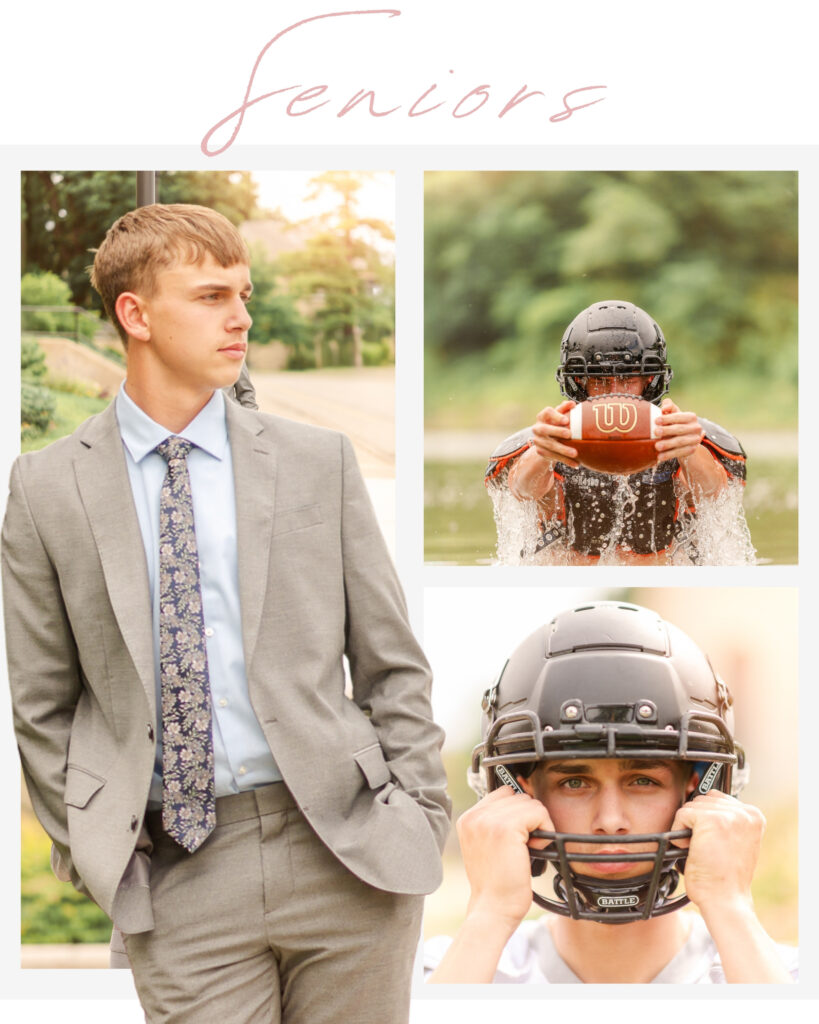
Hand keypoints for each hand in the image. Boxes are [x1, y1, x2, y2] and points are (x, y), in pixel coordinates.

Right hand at [457, 785, 553, 932]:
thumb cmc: (495, 885)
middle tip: (525, 845)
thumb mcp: (486, 847)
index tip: (519, 836)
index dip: (517, 812)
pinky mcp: (506, 828)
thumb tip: (524, 804)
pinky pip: (538, 812)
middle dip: (528, 818)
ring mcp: (488, 820)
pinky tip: (536, 849)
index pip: (503, 794)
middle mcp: (475, 815)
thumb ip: (496, 823)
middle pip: (517, 796)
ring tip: (529, 848)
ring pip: (529, 802)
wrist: (492, 910)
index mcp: (468, 819)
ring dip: (537, 824)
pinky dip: (546, 829)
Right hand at [530, 400, 579, 468]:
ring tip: (575, 453)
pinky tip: (576, 464)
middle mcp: (537, 428)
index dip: (556, 416)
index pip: (547, 413)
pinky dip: (565, 460)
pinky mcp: (541, 452)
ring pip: (550, 446)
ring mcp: (538, 441)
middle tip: (569, 434)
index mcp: (543, 416)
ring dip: (563, 450)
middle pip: (545, 429)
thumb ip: (565, 409)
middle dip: (556, 431)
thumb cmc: (557, 423)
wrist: (547, 438)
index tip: (566, 420)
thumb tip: (572, 404)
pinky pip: (553, 457)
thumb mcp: (560, 414)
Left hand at [654, 399, 704, 464]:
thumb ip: (669, 406)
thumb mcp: (673, 413)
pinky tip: (660, 456)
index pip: (679, 416)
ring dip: (668, 444)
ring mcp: (695, 439)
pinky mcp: (692, 449)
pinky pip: (680, 452)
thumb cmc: (676, 423)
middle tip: (655, 432)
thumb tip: (664, 407)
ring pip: (680, 442)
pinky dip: (669, 455)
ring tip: (657, 446)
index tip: (656, 421)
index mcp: (691, 417)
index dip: (668, 418)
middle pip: (680, 429)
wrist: (686, 439)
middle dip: (667, 430)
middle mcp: (696, 427)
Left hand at [671, 790, 764, 916]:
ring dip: (688, 828)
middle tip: (706, 848)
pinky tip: (691, 850)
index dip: (706, 819)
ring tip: (701, 850)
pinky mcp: (711, 820)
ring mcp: (729, 815)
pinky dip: (678, 833)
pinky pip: (682, 814)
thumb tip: (702, 800)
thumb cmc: (726, 877)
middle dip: (697, 823)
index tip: (711, 841)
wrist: (726, 900)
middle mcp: (745, 812)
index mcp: (754, 816)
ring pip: (692, 806)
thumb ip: (727, 821)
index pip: (717, 799)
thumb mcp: (736, 842)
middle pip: (703, 800)